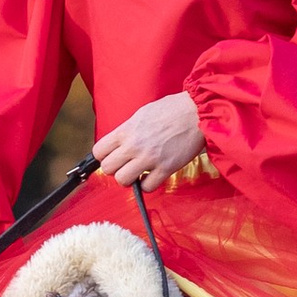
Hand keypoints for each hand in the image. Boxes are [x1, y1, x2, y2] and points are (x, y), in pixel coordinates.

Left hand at [92, 91, 206, 189]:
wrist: (197, 112)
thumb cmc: (173, 109)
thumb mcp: (142, 114)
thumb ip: (128, 130)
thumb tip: (120, 142)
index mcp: (126, 130)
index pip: (99, 151)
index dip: (104, 156)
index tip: (113, 156)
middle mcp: (134, 145)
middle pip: (108, 168)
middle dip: (116, 169)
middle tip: (127, 165)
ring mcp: (149, 158)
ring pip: (123, 180)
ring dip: (130, 179)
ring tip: (139, 172)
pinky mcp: (165, 168)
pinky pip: (147, 187)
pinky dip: (148, 185)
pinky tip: (153, 176)